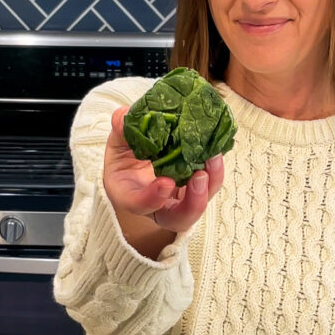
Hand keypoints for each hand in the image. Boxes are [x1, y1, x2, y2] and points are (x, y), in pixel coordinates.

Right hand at [103, 106, 224, 233]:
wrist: (138, 164)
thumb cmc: (125, 159)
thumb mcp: (118, 144)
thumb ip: (120, 132)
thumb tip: (123, 115)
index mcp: (130, 196)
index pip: (140, 206)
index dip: (153, 198)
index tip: (166, 182)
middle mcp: (157, 207)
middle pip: (179, 219)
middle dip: (193, 203)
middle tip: (200, 176)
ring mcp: (178, 201)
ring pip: (199, 204)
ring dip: (211, 183)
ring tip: (213, 158)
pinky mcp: (193, 190)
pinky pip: (208, 186)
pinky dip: (214, 171)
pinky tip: (216, 150)